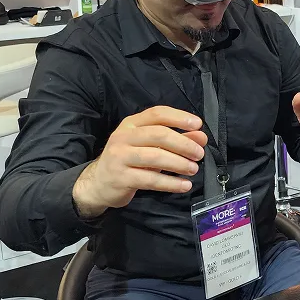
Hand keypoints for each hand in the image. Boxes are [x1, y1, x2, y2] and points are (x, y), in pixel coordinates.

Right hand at [73, 106, 207, 218]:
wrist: (98, 183)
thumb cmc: (128, 161)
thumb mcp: (150, 147)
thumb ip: (176, 140)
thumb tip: (201, 137)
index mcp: (131, 124)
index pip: (157, 114)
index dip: (179, 117)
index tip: (198, 124)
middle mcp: (123, 137)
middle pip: (159, 134)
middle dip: (183, 144)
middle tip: (199, 154)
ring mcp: (120, 157)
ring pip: (155, 157)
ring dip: (179, 163)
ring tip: (193, 169)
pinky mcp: (121, 178)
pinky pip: (151, 180)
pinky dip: (171, 183)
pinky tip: (184, 185)